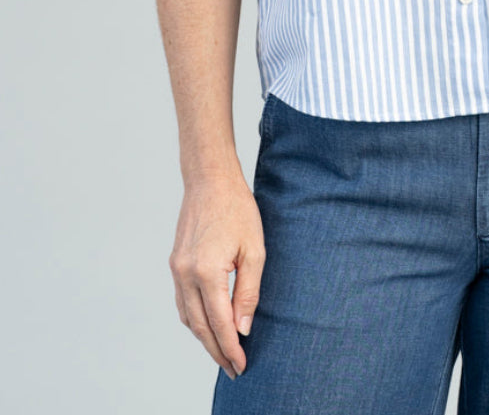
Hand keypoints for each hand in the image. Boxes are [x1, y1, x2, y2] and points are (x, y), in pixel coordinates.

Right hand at [169, 172, 265, 379]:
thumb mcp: (254, 249)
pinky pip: (182, 302)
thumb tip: (242, 328)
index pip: (219, 323)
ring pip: (187, 317)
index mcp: (206, 272)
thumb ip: (248, 291)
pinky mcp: (174, 264)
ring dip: (204, 337)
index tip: (241, 365)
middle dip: (216, 350)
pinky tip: (208, 325)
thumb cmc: (237, 209)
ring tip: (222, 352)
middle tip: (233, 368)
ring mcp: (176, 270)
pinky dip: (194, 319)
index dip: (230, 348)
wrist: (210, 179)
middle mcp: (185, 275)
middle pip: (200, 327)